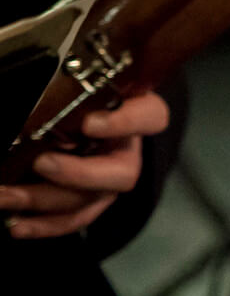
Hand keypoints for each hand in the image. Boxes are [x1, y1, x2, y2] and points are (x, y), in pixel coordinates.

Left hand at [1, 91, 168, 238]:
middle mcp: (125, 149)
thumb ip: (57, 77)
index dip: (127, 123)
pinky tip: (15, 225)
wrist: (63, 110)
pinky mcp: (88, 200)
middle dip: (80, 174)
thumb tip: (19, 70)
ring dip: (45, 201)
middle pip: (121, 173)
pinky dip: (44, 225)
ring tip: (5, 196)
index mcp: (130, 111)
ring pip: (91, 201)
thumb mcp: (65, 76)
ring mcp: (107, 180)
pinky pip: (74, 219)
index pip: (150, 116)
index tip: (90, 124)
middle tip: (42, 163)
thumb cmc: (65, 87)